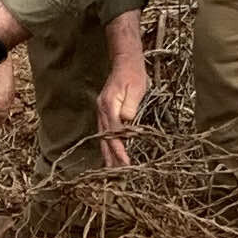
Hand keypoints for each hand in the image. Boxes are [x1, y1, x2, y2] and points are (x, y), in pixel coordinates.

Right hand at [95, 31, 149, 170]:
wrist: (125, 61)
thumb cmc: (133, 74)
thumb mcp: (136, 87)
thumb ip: (130, 105)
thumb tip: (127, 120)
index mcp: (109, 105)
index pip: (114, 132)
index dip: (119, 149)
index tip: (126, 162)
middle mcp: (102, 111)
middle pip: (105, 139)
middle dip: (111, 158)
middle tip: (118, 176)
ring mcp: (101, 112)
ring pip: (102, 138)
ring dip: (107, 155)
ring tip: (112, 172)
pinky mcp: (104, 113)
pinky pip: (104, 133)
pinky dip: (107, 146)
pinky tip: (110, 156)